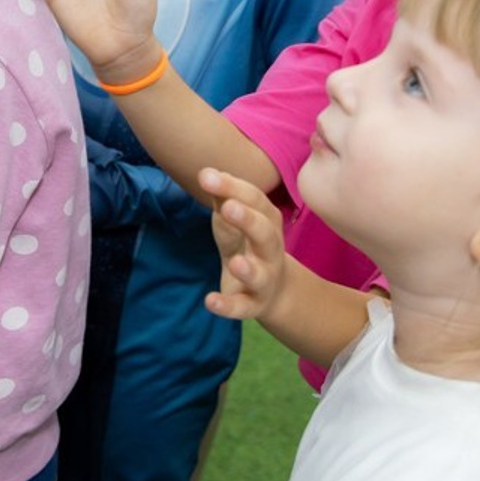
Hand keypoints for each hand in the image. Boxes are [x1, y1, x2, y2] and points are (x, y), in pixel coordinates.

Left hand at [201, 167, 289, 322]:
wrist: (274, 291)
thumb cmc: (248, 244)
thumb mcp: (236, 221)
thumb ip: (224, 198)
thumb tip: (208, 173)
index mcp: (267, 222)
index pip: (255, 201)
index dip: (233, 188)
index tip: (206, 176)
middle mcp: (270, 250)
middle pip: (265, 234)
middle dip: (248, 220)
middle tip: (228, 206)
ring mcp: (264, 279)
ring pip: (260, 275)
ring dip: (248, 269)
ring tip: (235, 263)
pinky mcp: (252, 305)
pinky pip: (242, 307)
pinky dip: (227, 306)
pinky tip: (210, 301)